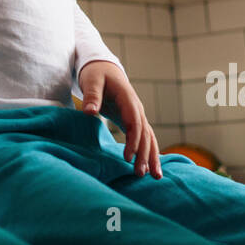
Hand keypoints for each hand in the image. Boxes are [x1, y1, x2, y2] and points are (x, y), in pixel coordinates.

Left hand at [79, 60, 161, 178]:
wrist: (104, 67)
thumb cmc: (96, 73)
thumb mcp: (92, 80)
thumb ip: (92, 96)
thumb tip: (90, 112)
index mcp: (128, 98)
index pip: (135, 123)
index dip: (133, 141)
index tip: (127, 157)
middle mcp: (136, 108)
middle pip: (145, 133)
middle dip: (145, 154)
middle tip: (141, 174)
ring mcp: (137, 114)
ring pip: (148, 137)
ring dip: (152, 156)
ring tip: (154, 176)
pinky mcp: (133, 120)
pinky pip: (144, 137)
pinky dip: (149, 151)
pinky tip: (151, 167)